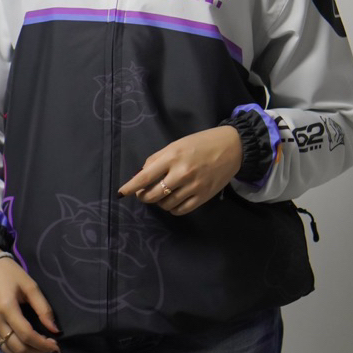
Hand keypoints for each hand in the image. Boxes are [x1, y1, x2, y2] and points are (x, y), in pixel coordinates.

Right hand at [0, 247, 60, 352]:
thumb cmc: (10, 273)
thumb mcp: (30, 285)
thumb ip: (43, 307)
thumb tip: (54, 329)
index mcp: (7, 308)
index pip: (26, 335)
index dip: (42, 343)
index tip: (56, 345)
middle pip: (17, 348)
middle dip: (36, 351)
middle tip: (50, 347)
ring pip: (8, 351)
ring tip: (40, 347)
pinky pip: (2, 346)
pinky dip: (16, 349)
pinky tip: (27, 343)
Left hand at [117, 126, 241, 215]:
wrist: (231, 148)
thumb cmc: (201, 142)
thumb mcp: (177, 144)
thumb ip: (158, 158)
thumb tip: (143, 174)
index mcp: (172, 156)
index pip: (145, 176)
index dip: (131, 187)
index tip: (121, 193)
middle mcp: (181, 173)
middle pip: (153, 194)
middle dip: (144, 196)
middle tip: (143, 193)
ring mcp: (193, 186)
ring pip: (165, 204)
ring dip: (158, 202)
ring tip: (160, 195)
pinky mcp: (203, 197)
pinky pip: (180, 210)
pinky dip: (172, 208)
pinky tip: (172, 202)